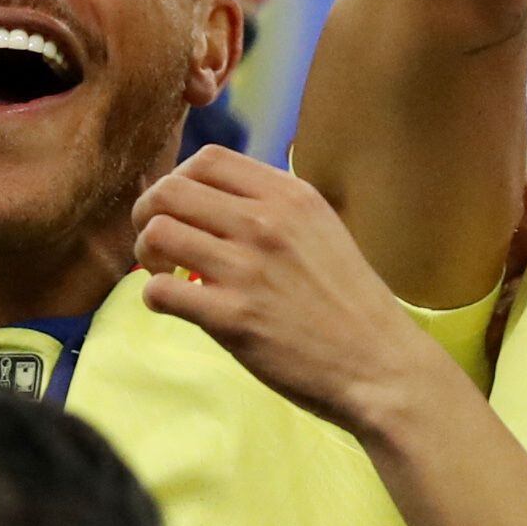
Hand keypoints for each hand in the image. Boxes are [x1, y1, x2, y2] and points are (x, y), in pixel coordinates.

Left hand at [131, 146, 442, 436]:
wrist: (379, 366)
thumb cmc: (351, 303)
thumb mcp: (322, 230)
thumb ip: (275, 209)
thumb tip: (219, 201)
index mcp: (289, 195)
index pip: (208, 159)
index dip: (179, 178)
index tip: (180, 207)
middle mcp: (266, 222)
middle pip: (171, 189)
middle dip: (149, 211)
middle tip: (157, 240)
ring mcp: (247, 269)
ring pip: (159, 233)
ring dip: (147, 252)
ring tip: (163, 272)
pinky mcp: (232, 318)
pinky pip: (161, 291)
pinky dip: (154, 295)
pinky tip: (171, 304)